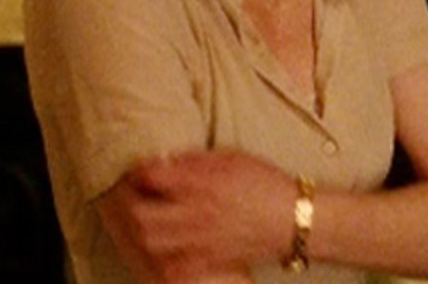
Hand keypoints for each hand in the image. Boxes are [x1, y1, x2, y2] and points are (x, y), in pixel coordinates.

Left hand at [97, 150, 297, 282]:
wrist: (293, 219)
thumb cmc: (267, 184)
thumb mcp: (235, 159)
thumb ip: (198, 160)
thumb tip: (166, 159)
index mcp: (202, 182)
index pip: (151, 177)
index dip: (138, 172)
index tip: (140, 170)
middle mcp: (195, 212)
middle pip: (141, 215)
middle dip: (133, 205)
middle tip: (138, 198)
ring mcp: (199, 240)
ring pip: (150, 243)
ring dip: (144, 232)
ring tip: (150, 222)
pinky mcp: (207, 261)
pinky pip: (171, 268)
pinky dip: (161, 260)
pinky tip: (165, 249)